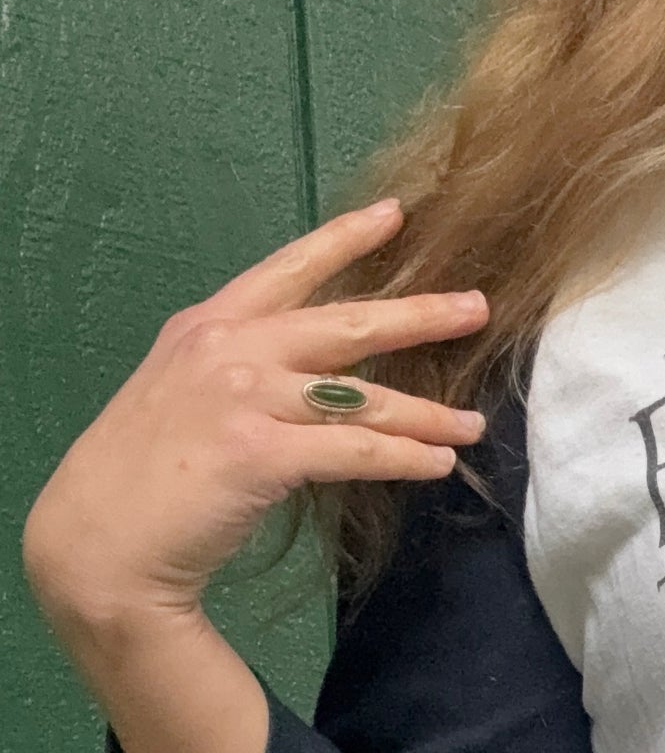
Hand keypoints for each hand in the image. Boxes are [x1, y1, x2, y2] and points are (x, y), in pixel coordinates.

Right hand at [22, 196, 489, 632]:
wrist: (100, 538)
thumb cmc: (145, 474)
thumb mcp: (183, 394)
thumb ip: (239, 371)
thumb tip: (308, 378)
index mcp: (208, 325)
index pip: (288, 268)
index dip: (345, 239)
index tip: (396, 214)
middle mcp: (229, 348)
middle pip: (345, 323)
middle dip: (419, 314)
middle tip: (476, 307)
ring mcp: (245, 397)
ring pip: (362, 396)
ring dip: (427, 413)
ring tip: (473, 424)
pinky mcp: (261, 453)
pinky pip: (356, 449)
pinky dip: (405, 458)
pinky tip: (438, 464)